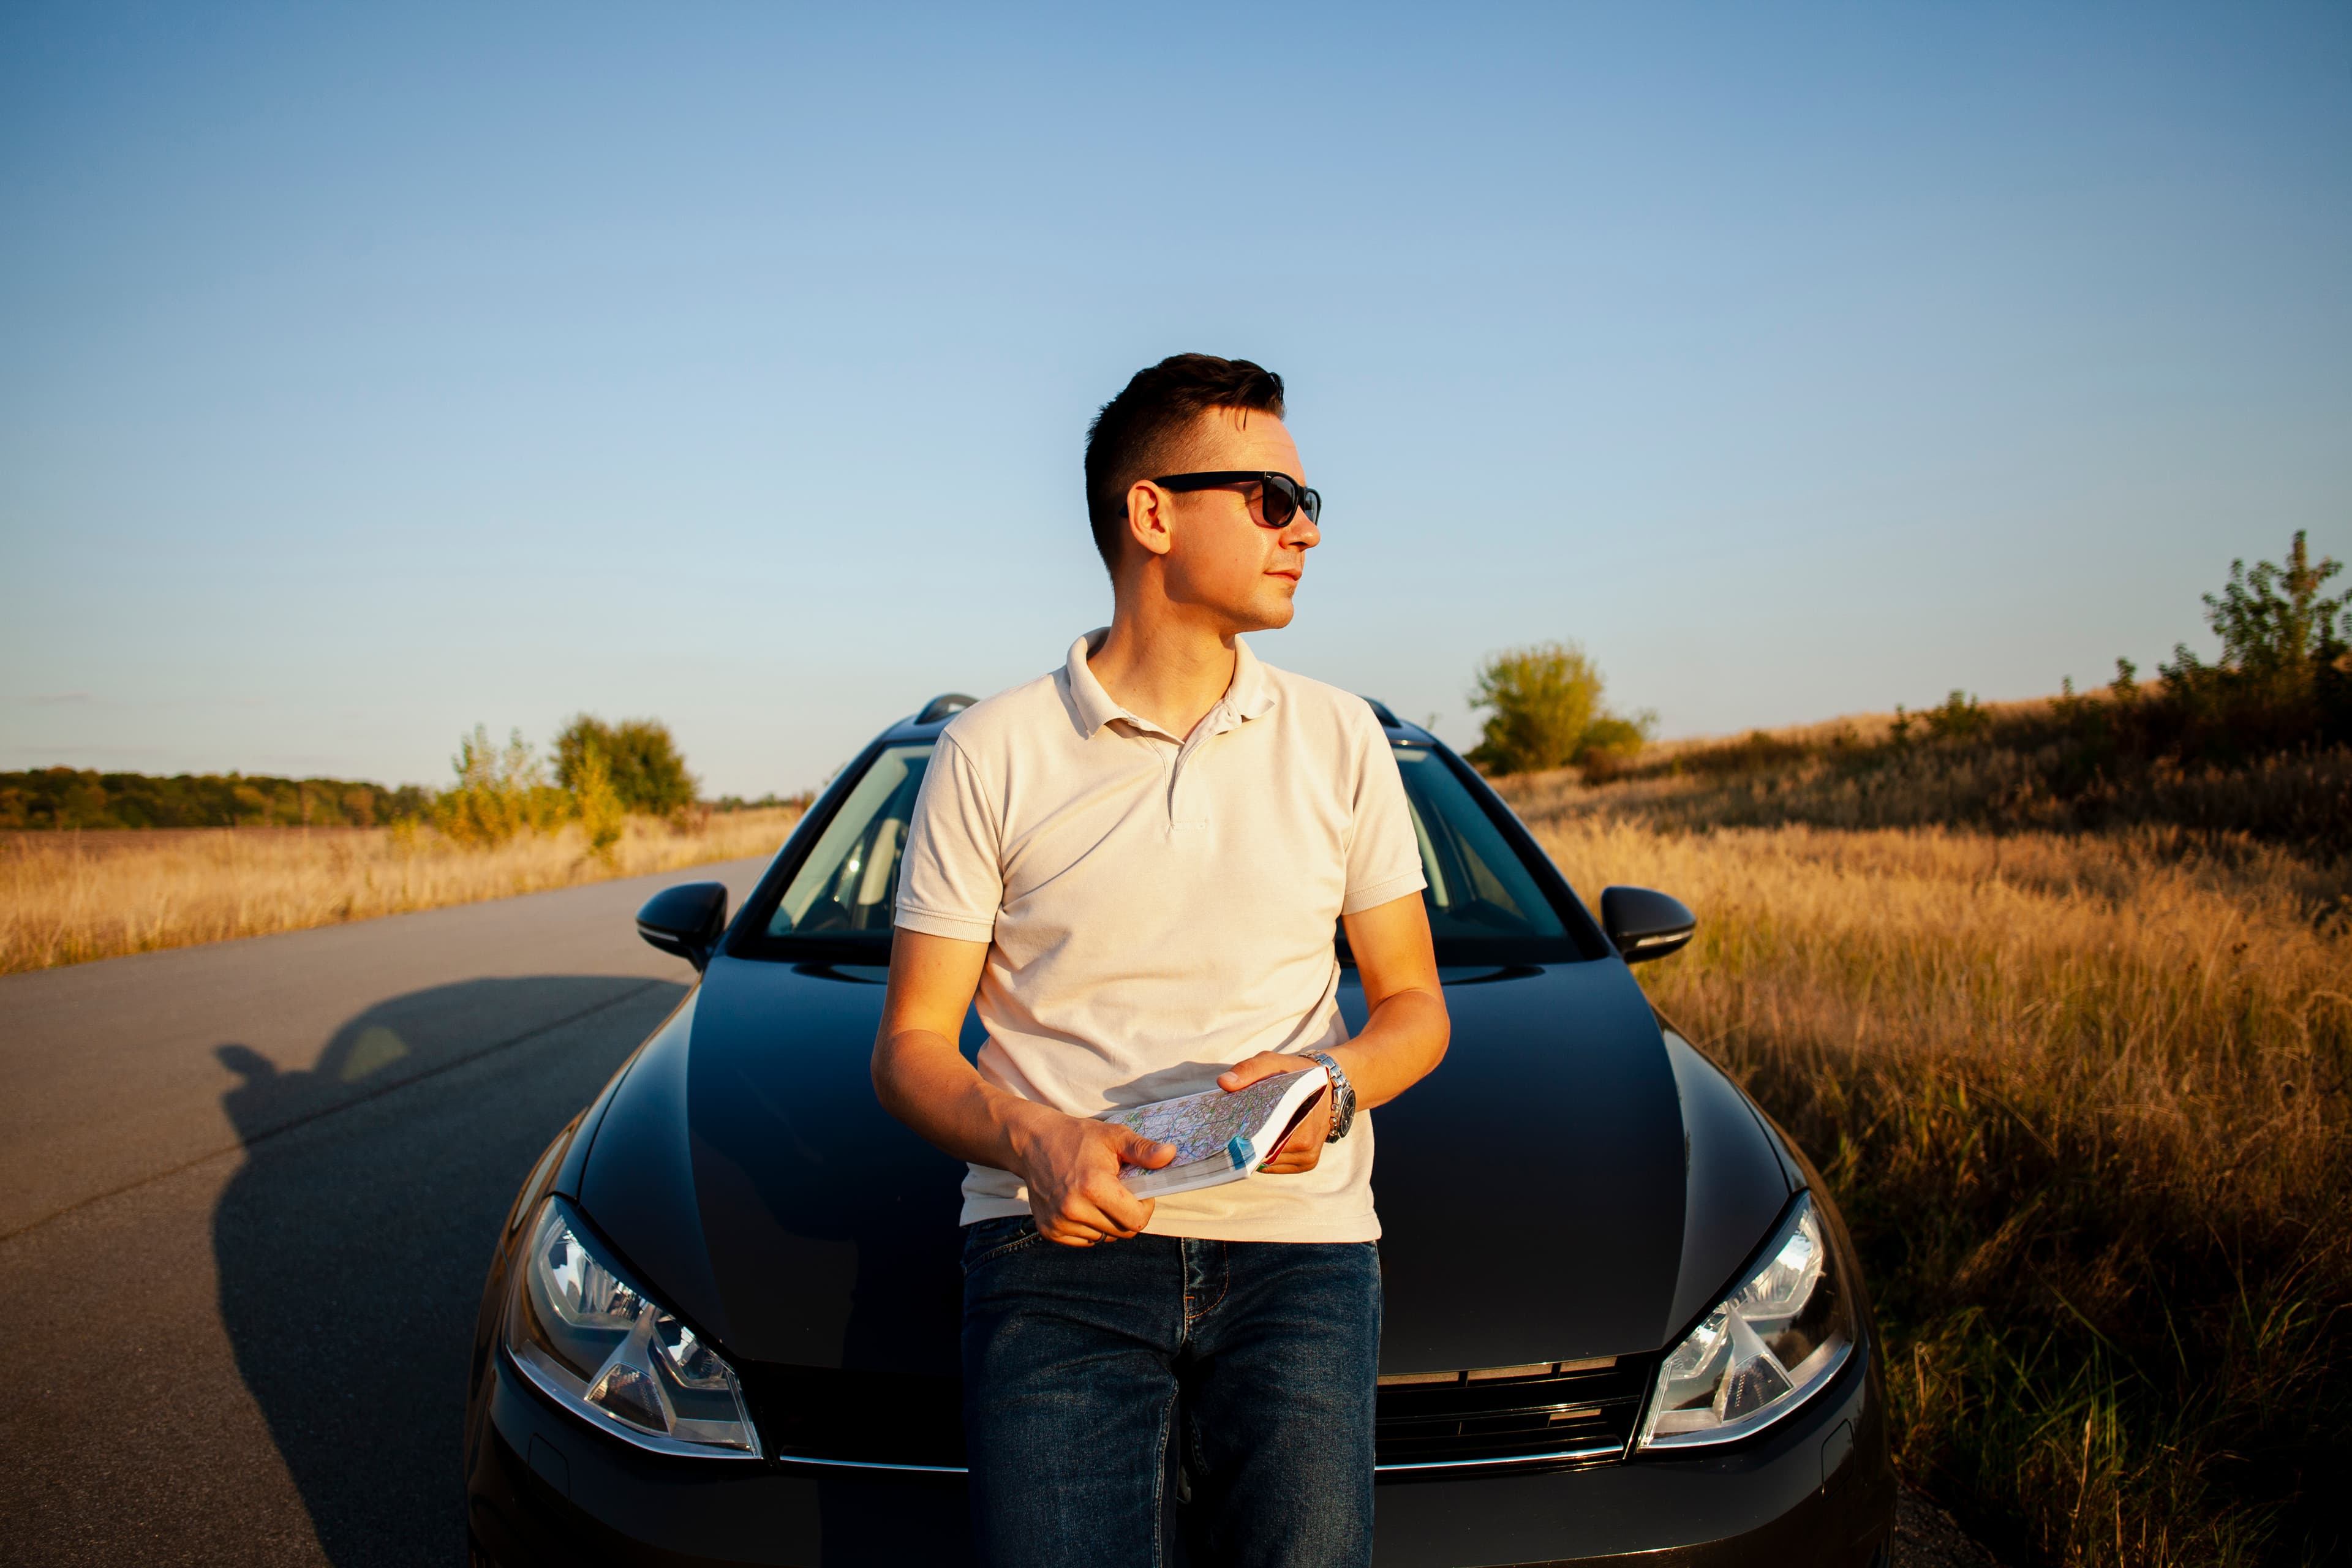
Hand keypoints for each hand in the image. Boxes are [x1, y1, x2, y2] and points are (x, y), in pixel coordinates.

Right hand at [1013, 1108, 1174, 1246]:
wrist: (1034, 1143)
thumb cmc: (1079, 1138)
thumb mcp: (1114, 1137)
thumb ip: (1143, 1150)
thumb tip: (1171, 1154)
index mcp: (1093, 1187)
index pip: (1136, 1221)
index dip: (1144, 1208)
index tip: (1138, 1192)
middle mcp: (1073, 1209)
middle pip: (1121, 1232)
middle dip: (1127, 1215)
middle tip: (1118, 1192)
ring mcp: (1059, 1222)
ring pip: (1103, 1237)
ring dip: (1107, 1221)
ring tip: (1097, 1195)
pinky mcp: (1048, 1230)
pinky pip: (1084, 1240)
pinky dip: (1089, 1227)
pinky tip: (1082, 1204)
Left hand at [1216, 1052, 1332, 1175]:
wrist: (1328, 1086)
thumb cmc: (1296, 1074)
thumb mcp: (1273, 1063)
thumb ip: (1249, 1070)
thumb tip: (1224, 1082)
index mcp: (1301, 1121)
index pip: (1262, 1141)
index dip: (1240, 1137)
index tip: (1225, 1131)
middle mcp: (1307, 1145)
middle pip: (1263, 1155)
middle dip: (1245, 1144)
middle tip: (1230, 1131)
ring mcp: (1308, 1157)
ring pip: (1268, 1163)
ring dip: (1255, 1152)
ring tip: (1244, 1134)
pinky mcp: (1307, 1163)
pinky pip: (1277, 1166)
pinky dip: (1266, 1156)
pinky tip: (1260, 1140)